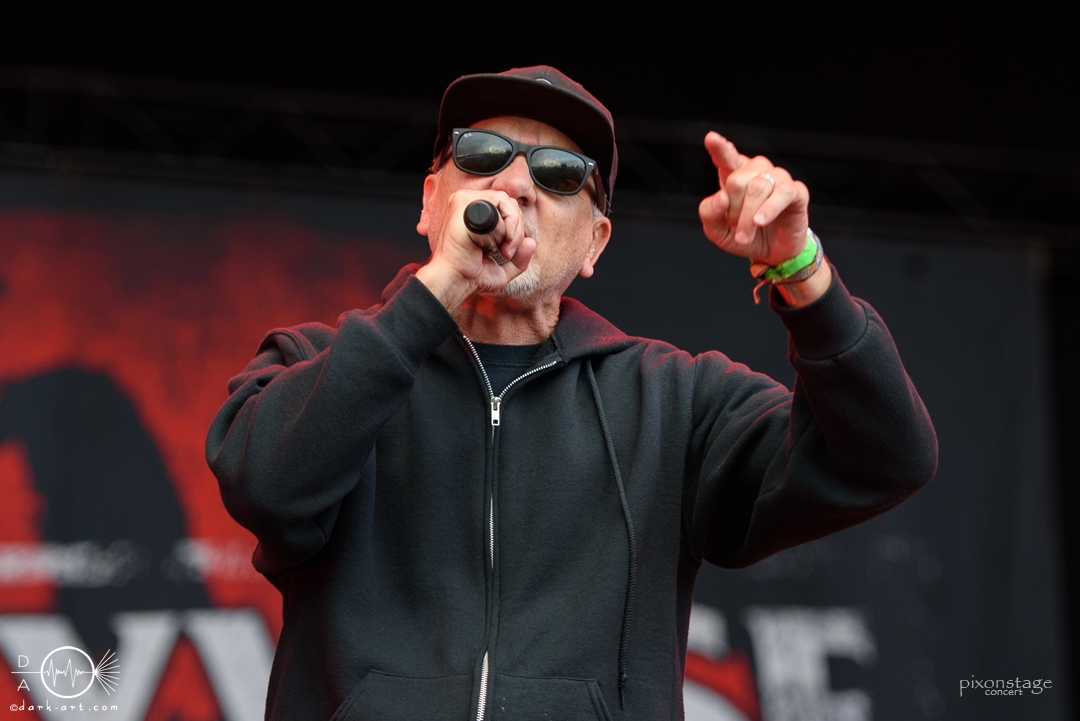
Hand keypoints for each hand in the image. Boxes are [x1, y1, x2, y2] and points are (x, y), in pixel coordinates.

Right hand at [417, 189, 536, 308]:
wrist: (454, 281)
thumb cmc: (471, 276)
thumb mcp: (502, 268)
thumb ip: (520, 257)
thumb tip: (532, 242)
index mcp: (474, 214)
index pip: (507, 208)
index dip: (515, 229)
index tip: (509, 253)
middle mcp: (468, 203)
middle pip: (510, 203)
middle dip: (517, 230)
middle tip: (507, 253)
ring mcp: (464, 200)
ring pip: (506, 202)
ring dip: (512, 231)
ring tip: (501, 250)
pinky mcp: (462, 201)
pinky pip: (498, 204)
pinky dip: (503, 227)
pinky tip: (492, 243)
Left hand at [698, 132, 809, 266]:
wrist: (772, 253)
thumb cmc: (744, 235)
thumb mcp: (717, 231)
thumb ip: (709, 213)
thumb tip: (721, 197)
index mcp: (735, 175)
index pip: (726, 157)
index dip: (720, 148)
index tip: (711, 138)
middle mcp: (757, 171)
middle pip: (737, 181)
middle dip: (733, 211)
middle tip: (737, 230)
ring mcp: (778, 179)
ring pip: (757, 188)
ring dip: (747, 217)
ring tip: (745, 237)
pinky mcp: (796, 191)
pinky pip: (782, 193)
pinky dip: (768, 209)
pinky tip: (760, 221)